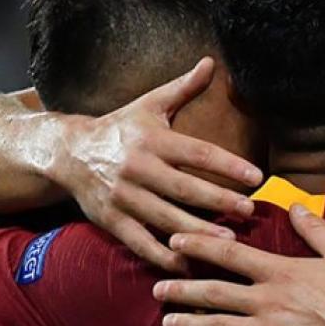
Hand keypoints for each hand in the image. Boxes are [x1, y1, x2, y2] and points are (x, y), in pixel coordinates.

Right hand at [52, 57, 262, 272]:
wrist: (69, 153)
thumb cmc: (121, 126)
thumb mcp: (151, 104)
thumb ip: (184, 87)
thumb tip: (211, 62)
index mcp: (152, 139)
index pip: (197, 152)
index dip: (228, 165)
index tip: (256, 176)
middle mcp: (138, 168)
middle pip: (185, 187)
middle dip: (219, 200)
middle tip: (250, 210)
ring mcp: (123, 197)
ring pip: (165, 218)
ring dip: (198, 232)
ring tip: (229, 242)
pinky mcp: (111, 221)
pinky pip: (140, 242)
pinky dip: (163, 256)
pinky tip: (188, 263)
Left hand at [153, 204, 324, 325]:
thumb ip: (315, 229)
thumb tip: (296, 205)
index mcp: (283, 273)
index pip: (231, 256)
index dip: (201, 246)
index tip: (177, 240)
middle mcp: (269, 302)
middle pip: (216, 294)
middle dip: (183, 289)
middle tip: (158, 286)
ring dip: (190, 323)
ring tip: (167, 321)